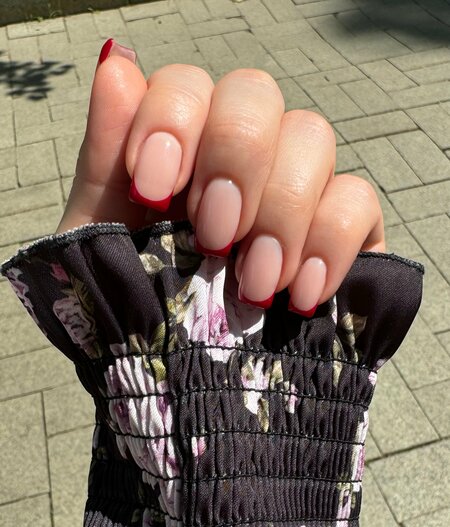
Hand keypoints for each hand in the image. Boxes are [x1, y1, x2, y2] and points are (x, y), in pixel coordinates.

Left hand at [57, 39, 384, 314]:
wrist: (185, 389)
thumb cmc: (135, 312)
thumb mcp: (100, 245)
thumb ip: (104, 160)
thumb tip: (116, 65)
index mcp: (178, 148)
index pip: (188, 87)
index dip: (172, 123)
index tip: (152, 192)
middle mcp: (240, 155)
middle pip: (256, 97)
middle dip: (234, 163)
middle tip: (213, 237)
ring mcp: (295, 188)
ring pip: (313, 137)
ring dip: (280, 211)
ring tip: (254, 283)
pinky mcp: (342, 231)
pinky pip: (358, 199)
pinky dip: (330, 243)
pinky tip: (301, 295)